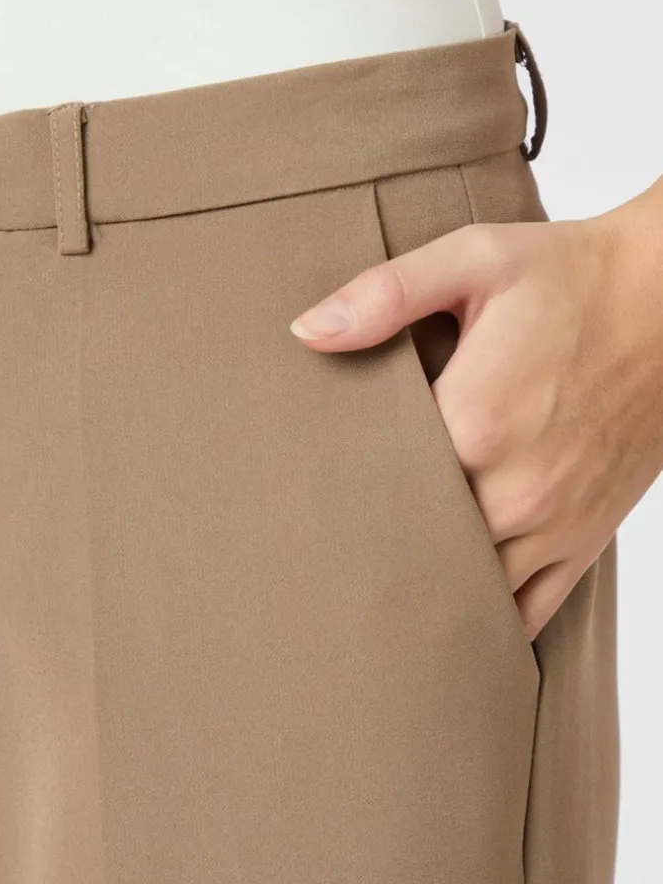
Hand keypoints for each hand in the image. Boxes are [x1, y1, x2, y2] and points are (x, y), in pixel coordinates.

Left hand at [289, 184, 662, 638]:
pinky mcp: (585, 538)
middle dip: (369, 551)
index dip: (333, 495)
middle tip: (319, 552)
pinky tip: (448, 620)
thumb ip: (385, 295)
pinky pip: (529, 611)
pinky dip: (486, 623)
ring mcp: (553, 523)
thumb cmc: (575, 277)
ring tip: (371, 591)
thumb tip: (307, 331)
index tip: (299, 496)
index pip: (376, 488)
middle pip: (414, 550)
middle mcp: (515, 490)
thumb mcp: (475, 260)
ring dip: (422, 591)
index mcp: (475, 423)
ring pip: (467, 594)